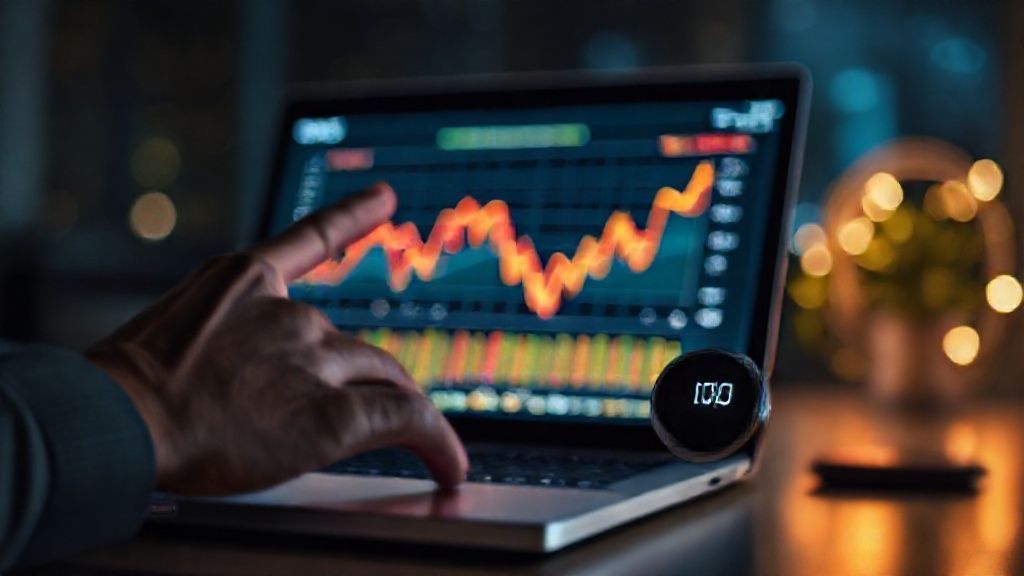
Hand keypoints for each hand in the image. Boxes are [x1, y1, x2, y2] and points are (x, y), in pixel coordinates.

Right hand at [86, 183, 466, 494]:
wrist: (119, 418)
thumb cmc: (127, 389)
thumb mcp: (171, 334)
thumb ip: (222, 337)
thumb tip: (248, 371)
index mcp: (246, 282)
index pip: (311, 238)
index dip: (354, 214)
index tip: (386, 196)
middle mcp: (292, 313)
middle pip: (353, 344)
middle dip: (365, 379)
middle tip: (374, 409)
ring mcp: (315, 359)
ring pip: (383, 379)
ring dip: (401, 409)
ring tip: (430, 447)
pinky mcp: (335, 413)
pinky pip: (406, 421)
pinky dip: (437, 444)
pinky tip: (450, 464)